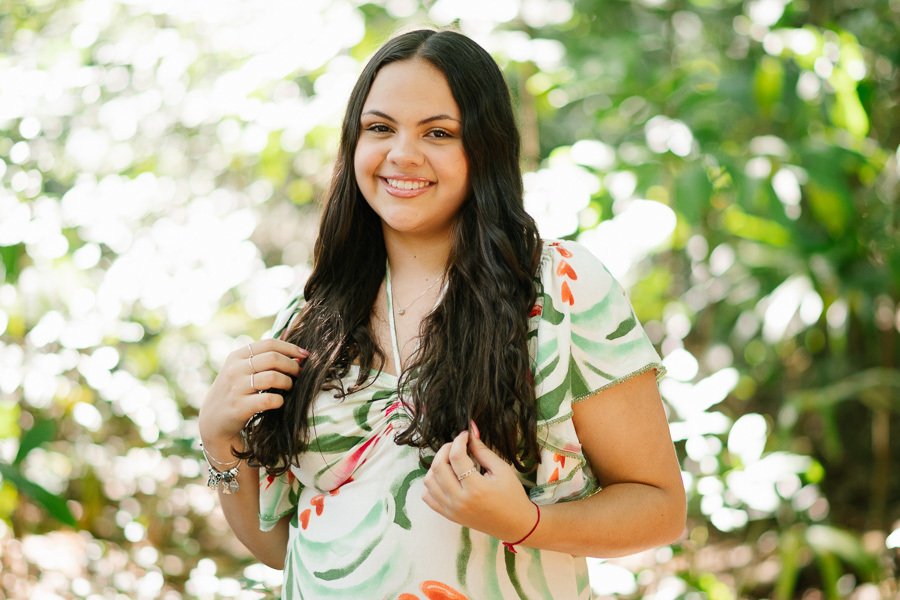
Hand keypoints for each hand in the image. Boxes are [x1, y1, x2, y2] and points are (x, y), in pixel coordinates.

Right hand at [198, 339, 308, 453]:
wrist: (213, 420)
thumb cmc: (235, 391)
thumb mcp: (241, 370)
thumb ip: (263, 358)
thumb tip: (297, 353)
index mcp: (237, 356)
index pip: (269, 344)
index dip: (291, 348)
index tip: (305, 355)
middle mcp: (235, 369)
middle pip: (273, 358)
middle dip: (292, 365)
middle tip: (299, 374)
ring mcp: (236, 387)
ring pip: (273, 377)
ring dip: (288, 382)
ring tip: (289, 387)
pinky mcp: (240, 406)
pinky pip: (269, 400)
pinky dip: (279, 400)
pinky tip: (279, 402)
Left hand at [422, 421, 537, 543]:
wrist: (515, 525)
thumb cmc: (512, 496)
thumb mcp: (502, 470)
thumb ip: (483, 451)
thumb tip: (470, 432)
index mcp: (476, 489)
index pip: (457, 457)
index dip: (459, 440)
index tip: (465, 435)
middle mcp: (460, 501)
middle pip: (438, 467)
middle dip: (445, 449)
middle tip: (457, 445)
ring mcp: (451, 510)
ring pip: (429, 481)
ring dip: (437, 465)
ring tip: (451, 461)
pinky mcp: (449, 516)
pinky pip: (428, 497)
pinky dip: (432, 484)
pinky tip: (446, 478)